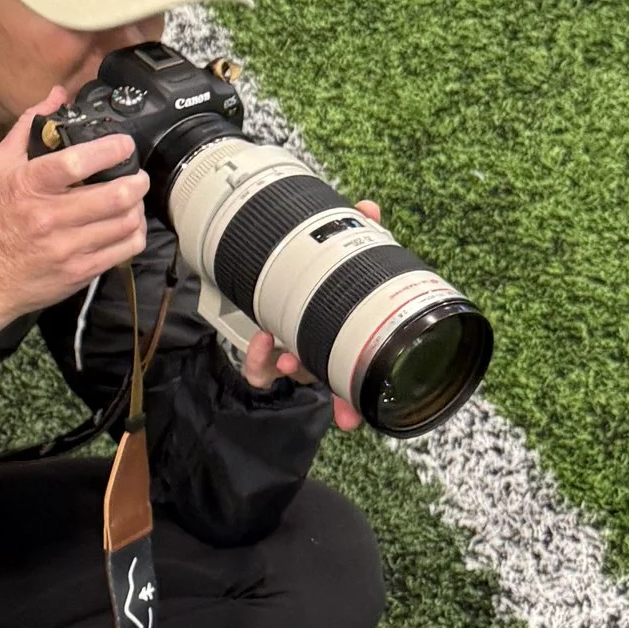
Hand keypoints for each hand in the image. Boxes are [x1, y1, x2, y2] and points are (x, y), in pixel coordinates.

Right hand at [0, 92, 147, 346]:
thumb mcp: (0, 166)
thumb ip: (28, 126)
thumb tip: (57, 94)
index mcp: (28, 186)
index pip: (77, 162)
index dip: (111, 149)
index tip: (124, 144)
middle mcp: (48, 217)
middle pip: (114, 195)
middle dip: (137, 180)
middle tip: (137, 174)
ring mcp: (67, 248)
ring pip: (125, 222)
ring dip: (138, 206)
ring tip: (132, 197)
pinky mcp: (80, 272)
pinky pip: (125, 249)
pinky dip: (135, 233)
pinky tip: (128, 224)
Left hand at [239, 204, 378, 432]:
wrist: (262, 269)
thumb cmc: (314, 274)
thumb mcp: (335, 254)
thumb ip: (355, 232)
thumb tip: (369, 209)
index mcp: (343, 335)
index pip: (356, 374)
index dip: (354, 401)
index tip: (351, 418)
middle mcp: (320, 351)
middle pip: (327, 378)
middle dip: (326, 390)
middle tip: (321, 374)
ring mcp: (291, 355)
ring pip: (292, 374)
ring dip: (290, 365)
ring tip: (284, 351)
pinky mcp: (262, 356)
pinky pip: (259, 371)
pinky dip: (259, 361)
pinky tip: (264, 341)